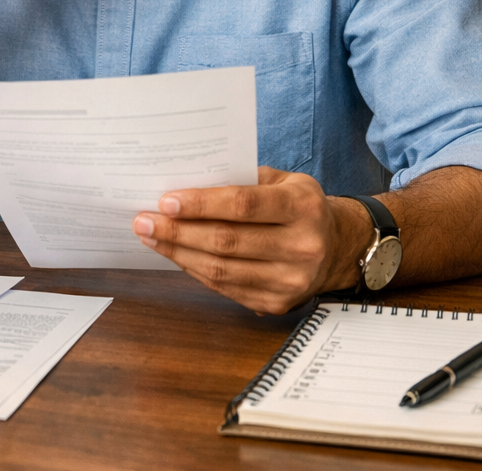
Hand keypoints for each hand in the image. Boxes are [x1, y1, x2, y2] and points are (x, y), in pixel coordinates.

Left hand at [131, 167, 371, 314]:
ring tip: (149, 236)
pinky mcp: (276, 304)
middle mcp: (302, 247)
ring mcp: (290, 281)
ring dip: (178, 252)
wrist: (338, 247)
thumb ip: (242, 178)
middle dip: (178, 230)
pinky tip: (174, 254)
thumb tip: (187, 180)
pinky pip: (225, 288)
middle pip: (226, 241)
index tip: (166, 200)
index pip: (244, 205)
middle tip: (143, 219)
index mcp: (303, 207)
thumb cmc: (299, 205)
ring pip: (221, 270)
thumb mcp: (283, 179)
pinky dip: (193, 270)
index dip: (202, 204)